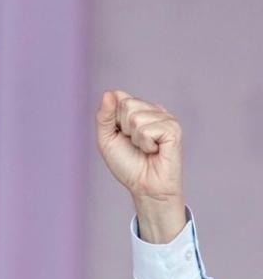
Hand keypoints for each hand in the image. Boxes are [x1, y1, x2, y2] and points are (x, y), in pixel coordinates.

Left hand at [96, 90, 185, 242]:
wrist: (144, 186)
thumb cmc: (128, 165)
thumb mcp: (107, 140)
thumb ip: (104, 117)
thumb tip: (108, 92)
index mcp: (139, 110)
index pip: (119, 98)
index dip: (113, 120)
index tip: (120, 136)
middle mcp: (154, 110)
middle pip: (127, 105)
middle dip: (123, 129)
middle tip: (134, 145)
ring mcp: (166, 118)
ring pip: (136, 117)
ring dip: (135, 139)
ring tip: (144, 149)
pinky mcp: (173, 128)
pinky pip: (147, 129)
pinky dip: (145, 144)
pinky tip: (154, 151)